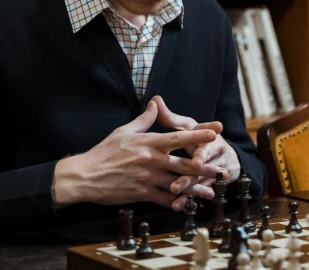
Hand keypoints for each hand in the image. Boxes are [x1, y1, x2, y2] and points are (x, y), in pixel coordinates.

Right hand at [52, 100, 222, 208]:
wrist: (86, 176)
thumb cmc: (104, 152)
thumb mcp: (124, 131)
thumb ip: (144, 119)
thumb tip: (156, 103)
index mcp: (149, 142)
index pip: (179, 136)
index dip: (199, 134)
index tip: (216, 131)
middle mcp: (151, 160)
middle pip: (184, 163)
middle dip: (205, 166)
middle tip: (222, 168)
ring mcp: (148, 178)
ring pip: (178, 184)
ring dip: (196, 189)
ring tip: (212, 192)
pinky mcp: (142, 193)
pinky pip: (164, 199)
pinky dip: (177, 203)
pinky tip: (188, 205)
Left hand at [152, 96, 241, 211]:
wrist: (224, 158)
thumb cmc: (201, 138)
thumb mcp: (188, 126)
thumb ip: (170, 117)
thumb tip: (154, 100)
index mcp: (206, 136)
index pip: (205, 136)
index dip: (203, 140)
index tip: (200, 151)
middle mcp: (213, 152)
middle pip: (203, 159)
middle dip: (197, 167)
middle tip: (192, 169)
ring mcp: (211, 169)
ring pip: (200, 178)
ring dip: (189, 186)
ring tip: (176, 193)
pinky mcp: (207, 184)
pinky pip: (196, 192)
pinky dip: (187, 199)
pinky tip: (177, 205)